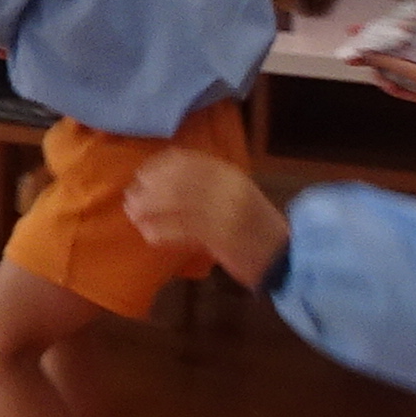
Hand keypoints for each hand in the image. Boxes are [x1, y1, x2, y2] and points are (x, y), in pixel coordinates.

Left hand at [125, 151, 285, 281]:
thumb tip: (164, 176)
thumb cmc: (256, 225)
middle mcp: (227, 189)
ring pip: (176, 204)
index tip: (142, 174)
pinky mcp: (220, 239)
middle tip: (130, 197)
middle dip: (148, 189)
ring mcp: (225, 213)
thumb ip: (208, 182)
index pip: (188, 161)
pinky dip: (161, 231)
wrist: (284, 255)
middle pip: (177, 181)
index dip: (159, 166)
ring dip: (148, 209)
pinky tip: (148, 234)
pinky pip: (182, 230)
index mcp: (231, 175)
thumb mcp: (236, 193)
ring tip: (133, 215)